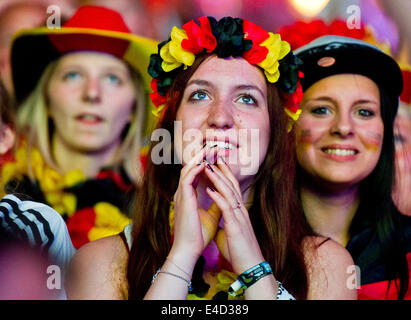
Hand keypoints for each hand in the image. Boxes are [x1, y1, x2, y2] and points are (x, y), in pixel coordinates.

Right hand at [171, 146, 220, 264]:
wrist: (189, 250)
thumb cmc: (198, 235)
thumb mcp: (211, 216)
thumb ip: (215, 204)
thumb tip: (224, 196)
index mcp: (188, 196)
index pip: (195, 173)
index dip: (204, 162)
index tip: (216, 154)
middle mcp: (183, 193)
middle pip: (190, 167)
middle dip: (202, 155)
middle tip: (214, 145)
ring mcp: (181, 195)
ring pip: (187, 169)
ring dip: (199, 158)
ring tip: (210, 148)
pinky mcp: (183, 199)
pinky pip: (187, 178)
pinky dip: (196, 169)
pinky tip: (206, 162)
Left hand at [205, 158, 264, 273]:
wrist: (250, 266)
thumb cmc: (239, 250)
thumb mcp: (228, 233)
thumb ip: (223, 223)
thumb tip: (215, 220)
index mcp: (238, 212)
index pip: (232, 188)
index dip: (224, 175)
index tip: (216, 163)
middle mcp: (240, 211)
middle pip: (232, 185)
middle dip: (222, 170)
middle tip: (213, 156)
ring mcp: (239, 217)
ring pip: (229, 193)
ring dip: (218, 179)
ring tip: (208, 167)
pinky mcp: (236, 226)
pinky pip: (226, 208)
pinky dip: (217, 197)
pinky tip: (209, 189)